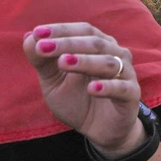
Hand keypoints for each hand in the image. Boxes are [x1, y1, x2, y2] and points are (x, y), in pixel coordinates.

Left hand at [25, 22, 145, 156]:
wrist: (100, 130)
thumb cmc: (77, 99)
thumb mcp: (53, 82)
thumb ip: (42, 62)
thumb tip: (28, 37)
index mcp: (98, 45)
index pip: (82, 30)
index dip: (61, 30)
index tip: (38, 32)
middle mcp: (115, 54)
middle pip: (94, 42)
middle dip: (67, 43)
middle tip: (44, 47)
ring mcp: (126, 73)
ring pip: (108, 62)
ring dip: (85, 61)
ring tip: (64, 62)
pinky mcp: (131, 95)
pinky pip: (122, 88)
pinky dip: (108, 86)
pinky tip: (92, 88)